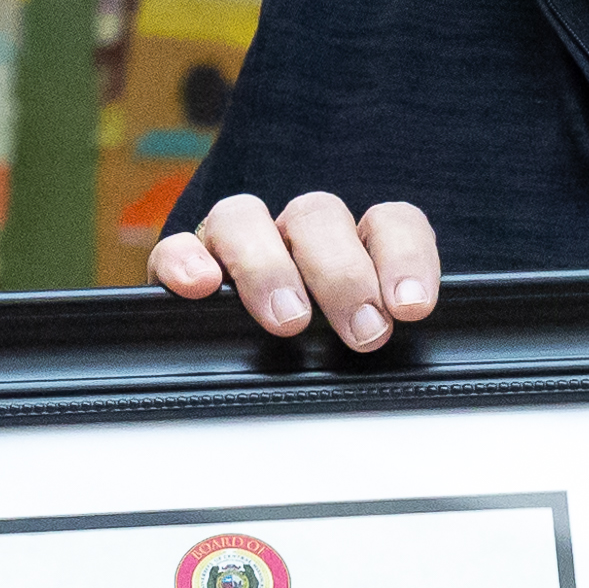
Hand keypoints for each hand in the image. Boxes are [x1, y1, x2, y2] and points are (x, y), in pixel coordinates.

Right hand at [151, 191, 440, 352]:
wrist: (242, 370)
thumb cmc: (318, 353)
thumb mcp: (356, 345)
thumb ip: (376, 336)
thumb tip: (393, 355)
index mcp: (352, 246)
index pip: (388, 222)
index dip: (406, 256)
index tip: (411, 307)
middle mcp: (295, 235)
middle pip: (317, 217)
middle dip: (343, 275)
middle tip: (363, 330)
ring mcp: (238, 243)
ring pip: (245, 217)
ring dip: (268, 266)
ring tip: (288, 320)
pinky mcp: (184, 263)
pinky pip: (177, 245)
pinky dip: (186, 260)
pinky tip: (201, 287)